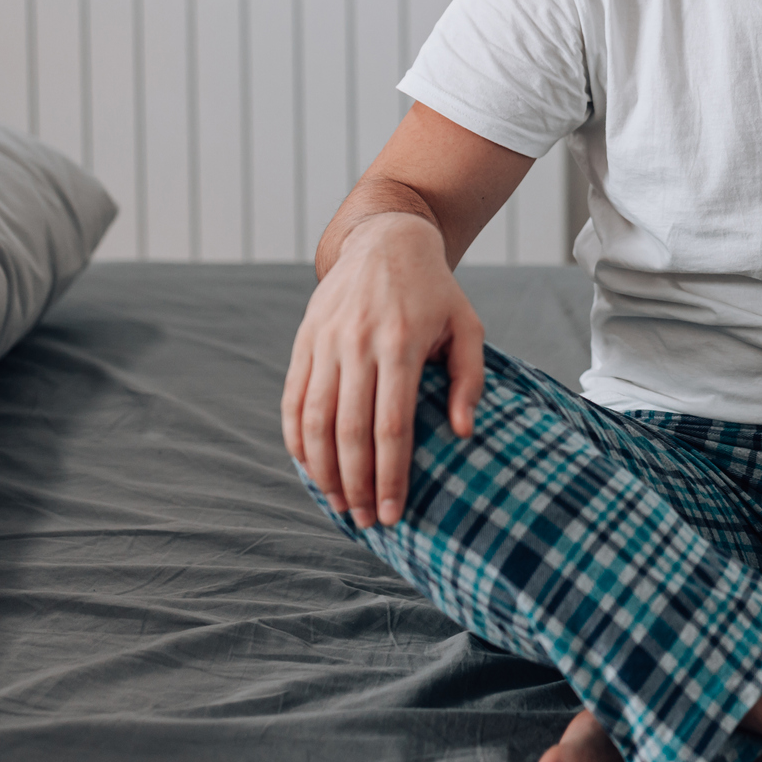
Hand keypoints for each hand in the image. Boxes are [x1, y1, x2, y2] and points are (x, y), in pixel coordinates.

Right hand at [281, 212, 486, 527]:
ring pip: (314, 420)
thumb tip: (464, 434)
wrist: (386, 240)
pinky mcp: (304, 341)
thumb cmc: (435, 291)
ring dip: (323, 470)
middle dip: (357, 484)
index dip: (391, 476)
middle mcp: (357, 345)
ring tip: (339, 504)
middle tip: (366, 521)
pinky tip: (309, 468)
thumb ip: (469, 379)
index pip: (392, 427)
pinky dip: (296, 438)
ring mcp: (325, 343)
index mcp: (400, 345)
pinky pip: (293, 398)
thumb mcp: (468, 326)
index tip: (393, 514)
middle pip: (349, 432)